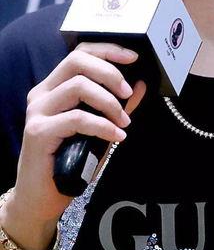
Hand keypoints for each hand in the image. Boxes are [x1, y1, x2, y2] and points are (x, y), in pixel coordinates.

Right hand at [8, 42, 146, 225]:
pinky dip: (103, 125)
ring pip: (78, 86)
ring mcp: (38, 112)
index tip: (133, 58)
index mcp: (54, 87)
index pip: (79, 54)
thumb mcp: (101, 128)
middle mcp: (42, 94)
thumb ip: (118, 106)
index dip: (108, 51)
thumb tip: (140, 84)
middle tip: (128, 92)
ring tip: (124, 122)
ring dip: (109, 102)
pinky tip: (116, 137)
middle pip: (77, 62)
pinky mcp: (38, 132)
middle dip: (110, 72)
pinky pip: (77, 118)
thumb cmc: (70, 161)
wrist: (41, 199)